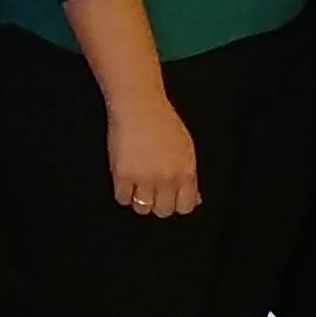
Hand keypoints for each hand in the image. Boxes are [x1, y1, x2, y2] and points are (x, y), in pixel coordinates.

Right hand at [102, 89, 201, 218]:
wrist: (138, 106)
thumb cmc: (162, 122)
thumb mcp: (186, 149)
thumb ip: (189, 177)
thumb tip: (193, 199)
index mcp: (186, 171)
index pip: (185, 206)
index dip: (177, 204)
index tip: (170, 199)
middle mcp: (167, 177)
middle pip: (163, 210)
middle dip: (158, 203)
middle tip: (153, 190)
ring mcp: (144, 178)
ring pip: (142, 208)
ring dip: (139, 200)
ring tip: (138, 184)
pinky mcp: (122, 175)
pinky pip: (122, 199)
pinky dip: (123, 193)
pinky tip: (126, 180)